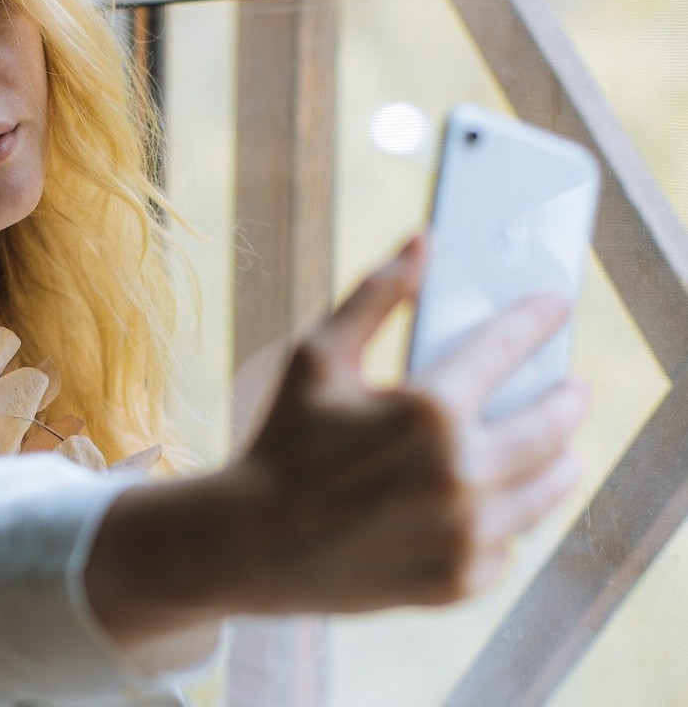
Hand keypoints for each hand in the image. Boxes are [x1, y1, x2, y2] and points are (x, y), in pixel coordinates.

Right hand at [229, 234, 587, 612]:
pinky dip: (505, 515)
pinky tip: (490, 499)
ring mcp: (466, 534)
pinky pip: (509, 539)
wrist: (253, 544)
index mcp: (429, 410)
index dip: (535, 318)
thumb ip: (374, 296)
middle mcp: (460, 473)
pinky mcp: (460, 580)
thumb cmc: (282, 442)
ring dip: (557, 457)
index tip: (554, 306)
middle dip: (566, 397)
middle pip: (552, 425)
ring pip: (548, 487)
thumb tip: (423, 242)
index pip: (507, 346)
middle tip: (569, 385)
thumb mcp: (316, 358)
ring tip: (551, 444)